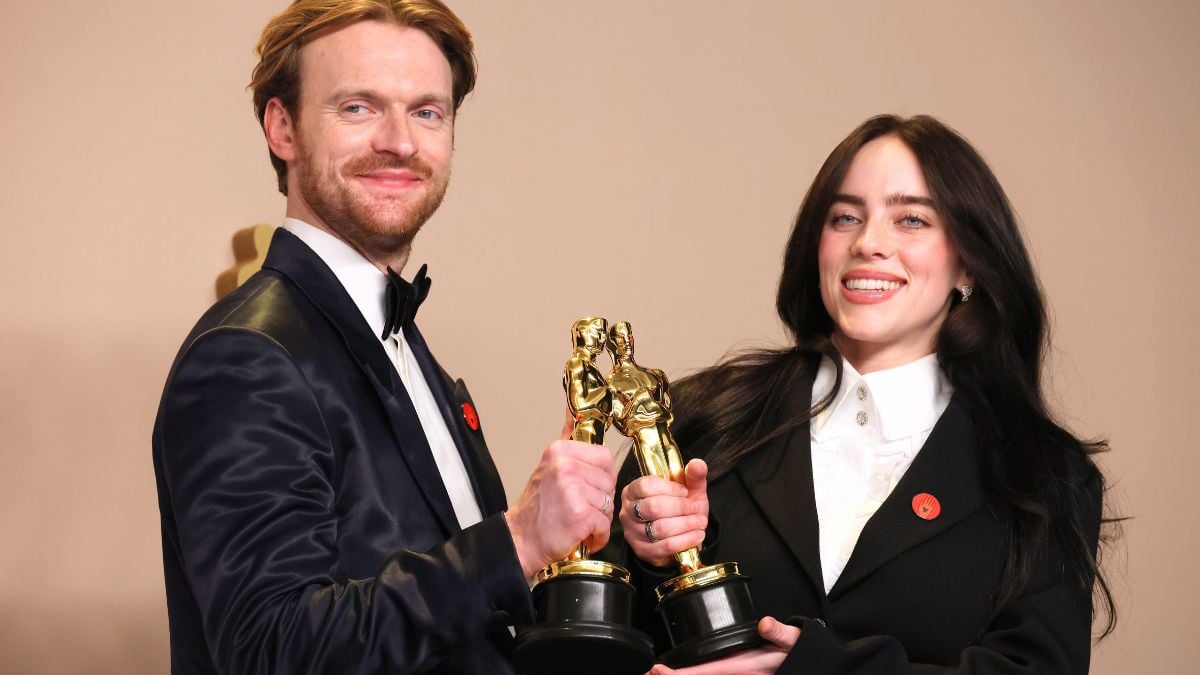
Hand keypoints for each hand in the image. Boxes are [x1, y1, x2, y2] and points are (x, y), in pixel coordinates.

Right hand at [505, 440, 614, 576]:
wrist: (520, 539)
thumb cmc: (536, 509)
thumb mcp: (547, 468)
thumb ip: (567, 450)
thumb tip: (575, 418)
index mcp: (559, 452)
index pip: (604, 456)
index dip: (602, 475)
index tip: (591, 486)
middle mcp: (565, 467)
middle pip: (609, 481)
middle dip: (601, 499)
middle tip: (582, 508)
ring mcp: (573, 490)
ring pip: (609, 503)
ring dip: (599, 518)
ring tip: (579, 521)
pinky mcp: (580, 514)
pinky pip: (604, 524)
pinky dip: (597, 535)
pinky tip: (583, 534)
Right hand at [620, 458, 708, 567]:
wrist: (681, 535)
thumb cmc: (681, 509)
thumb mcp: (689, 490)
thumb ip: (693, 476)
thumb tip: (697, 464)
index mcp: (633, 491)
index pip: (646, 485)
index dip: (669, 488)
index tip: (685, 492)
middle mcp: (628, 511)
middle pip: (653, 507)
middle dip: (681, 508)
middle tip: (697, 508)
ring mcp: (632, 532)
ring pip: (661, 528)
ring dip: (686, 524)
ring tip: (700, 522)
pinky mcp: (642, 551)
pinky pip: (665, 546)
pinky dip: (686, 540)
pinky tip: (697, 535)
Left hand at [648, 616, 799, 674]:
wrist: (807, 665)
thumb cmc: (798, 653)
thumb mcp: (792, 640)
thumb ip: (779, 632)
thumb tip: (766, 624)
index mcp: (744, 667)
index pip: (705, 672)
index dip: (680, 674)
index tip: (658, 669)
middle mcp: (736, 674)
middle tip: (648, 672)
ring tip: (657, 672)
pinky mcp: (737, 673)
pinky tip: (681, 673)